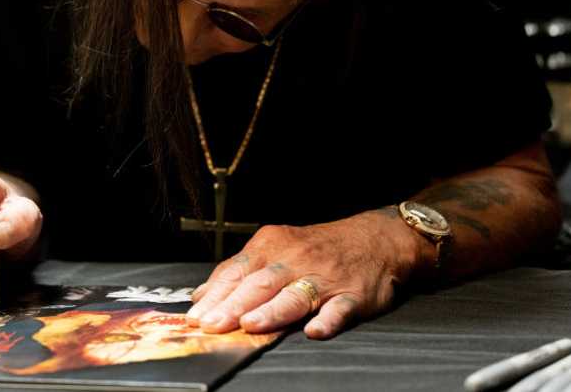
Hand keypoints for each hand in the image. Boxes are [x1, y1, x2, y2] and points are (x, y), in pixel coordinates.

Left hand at [186, 211, 427, 338]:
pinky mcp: (353, 295)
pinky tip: (314, 331)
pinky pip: (339, 309)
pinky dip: (327, 319)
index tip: (196, 315)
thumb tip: (203, 294)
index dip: (215, 294)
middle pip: (259, 284)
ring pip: (294, 295)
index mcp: (271, 246)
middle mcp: (295, 260)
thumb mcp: (274, 248)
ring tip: (250, 325)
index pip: (237, 271)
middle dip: (233, 305)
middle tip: (212, 324)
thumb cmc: (316, 247)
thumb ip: (240, 271)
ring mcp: (324, 278)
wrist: (374, 238)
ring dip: (272, 310)